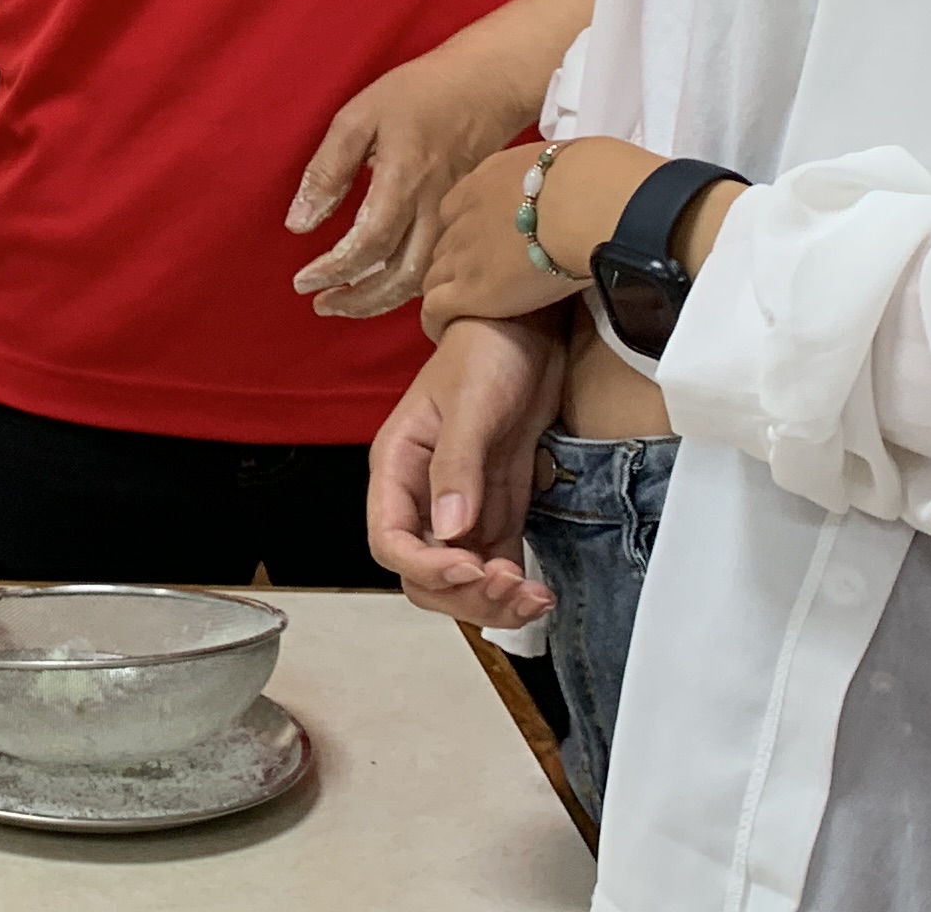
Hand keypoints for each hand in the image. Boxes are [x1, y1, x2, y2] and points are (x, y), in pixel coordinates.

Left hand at [288, 43, 540, 318]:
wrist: (488, 84)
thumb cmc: (419, 94)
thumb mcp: (359, 117)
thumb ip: (327, 170)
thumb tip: (299, 222)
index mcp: (405, 180)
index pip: (369, 243)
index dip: (335, 269)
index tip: (304, 281)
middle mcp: (436, 207)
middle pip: (401, 277)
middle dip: (358, 301)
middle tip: (320, 304)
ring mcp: (457, 216)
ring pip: (423, 280)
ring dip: (382, 301)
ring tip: (343, 302)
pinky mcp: (467, 219)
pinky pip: (438, 266)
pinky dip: (407, 287)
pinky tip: (381, 284)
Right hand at [369, 314, 567, 623]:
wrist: (529, 330)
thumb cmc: (486, 351)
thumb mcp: (470, 405)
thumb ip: (457, 466)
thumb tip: (450, 530)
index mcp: (397, 467)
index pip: (390, 539)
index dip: (423, 566)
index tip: (467, 569)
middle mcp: (422, 494)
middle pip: (422, 573)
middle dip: (462, 594)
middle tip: (508, 588)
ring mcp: (461, 506)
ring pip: (460, 578)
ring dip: (492, 599)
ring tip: (532, 596)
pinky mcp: (497, 510)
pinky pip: (496, 564)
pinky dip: (514, 588)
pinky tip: (540, 592)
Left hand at [420, 135, 660, 338]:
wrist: (588, 206)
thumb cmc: (591, 178)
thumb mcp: (559, 163)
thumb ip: (546, 180)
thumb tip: (564, 186)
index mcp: (482, 182)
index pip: (455, 209)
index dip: (466, 228)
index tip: (485, 242)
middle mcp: (463, 218)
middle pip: (446, 244)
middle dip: (458, 260)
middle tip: (483, 279)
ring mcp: (462, 256)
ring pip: (435, 276)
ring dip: (447, 290)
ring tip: (465, 309)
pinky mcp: (469, 292)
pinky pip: (435, 309)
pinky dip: (436, 320)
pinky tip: (445, 330)